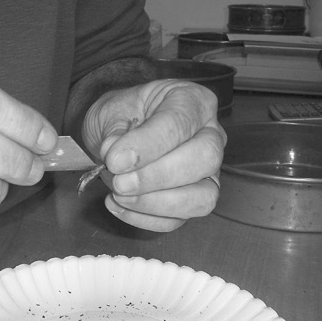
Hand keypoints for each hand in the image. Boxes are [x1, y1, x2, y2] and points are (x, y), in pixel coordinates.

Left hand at [81, 79, 225, 231]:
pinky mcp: (193, 200)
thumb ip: (116, 132)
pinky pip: (179, 219)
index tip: (114, 160)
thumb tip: (120, 159)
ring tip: (118, 195)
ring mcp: (207, 172)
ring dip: (156, 203)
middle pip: (204, 160)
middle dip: (158, 177)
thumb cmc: (120, 115)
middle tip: (119, 182)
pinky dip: (146, 218)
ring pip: (202, 197)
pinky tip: (118, 205)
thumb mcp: (111, 111)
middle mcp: (210, 135)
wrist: (116, 133)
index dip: (148, 145)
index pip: (180, 123)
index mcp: (191, 101)